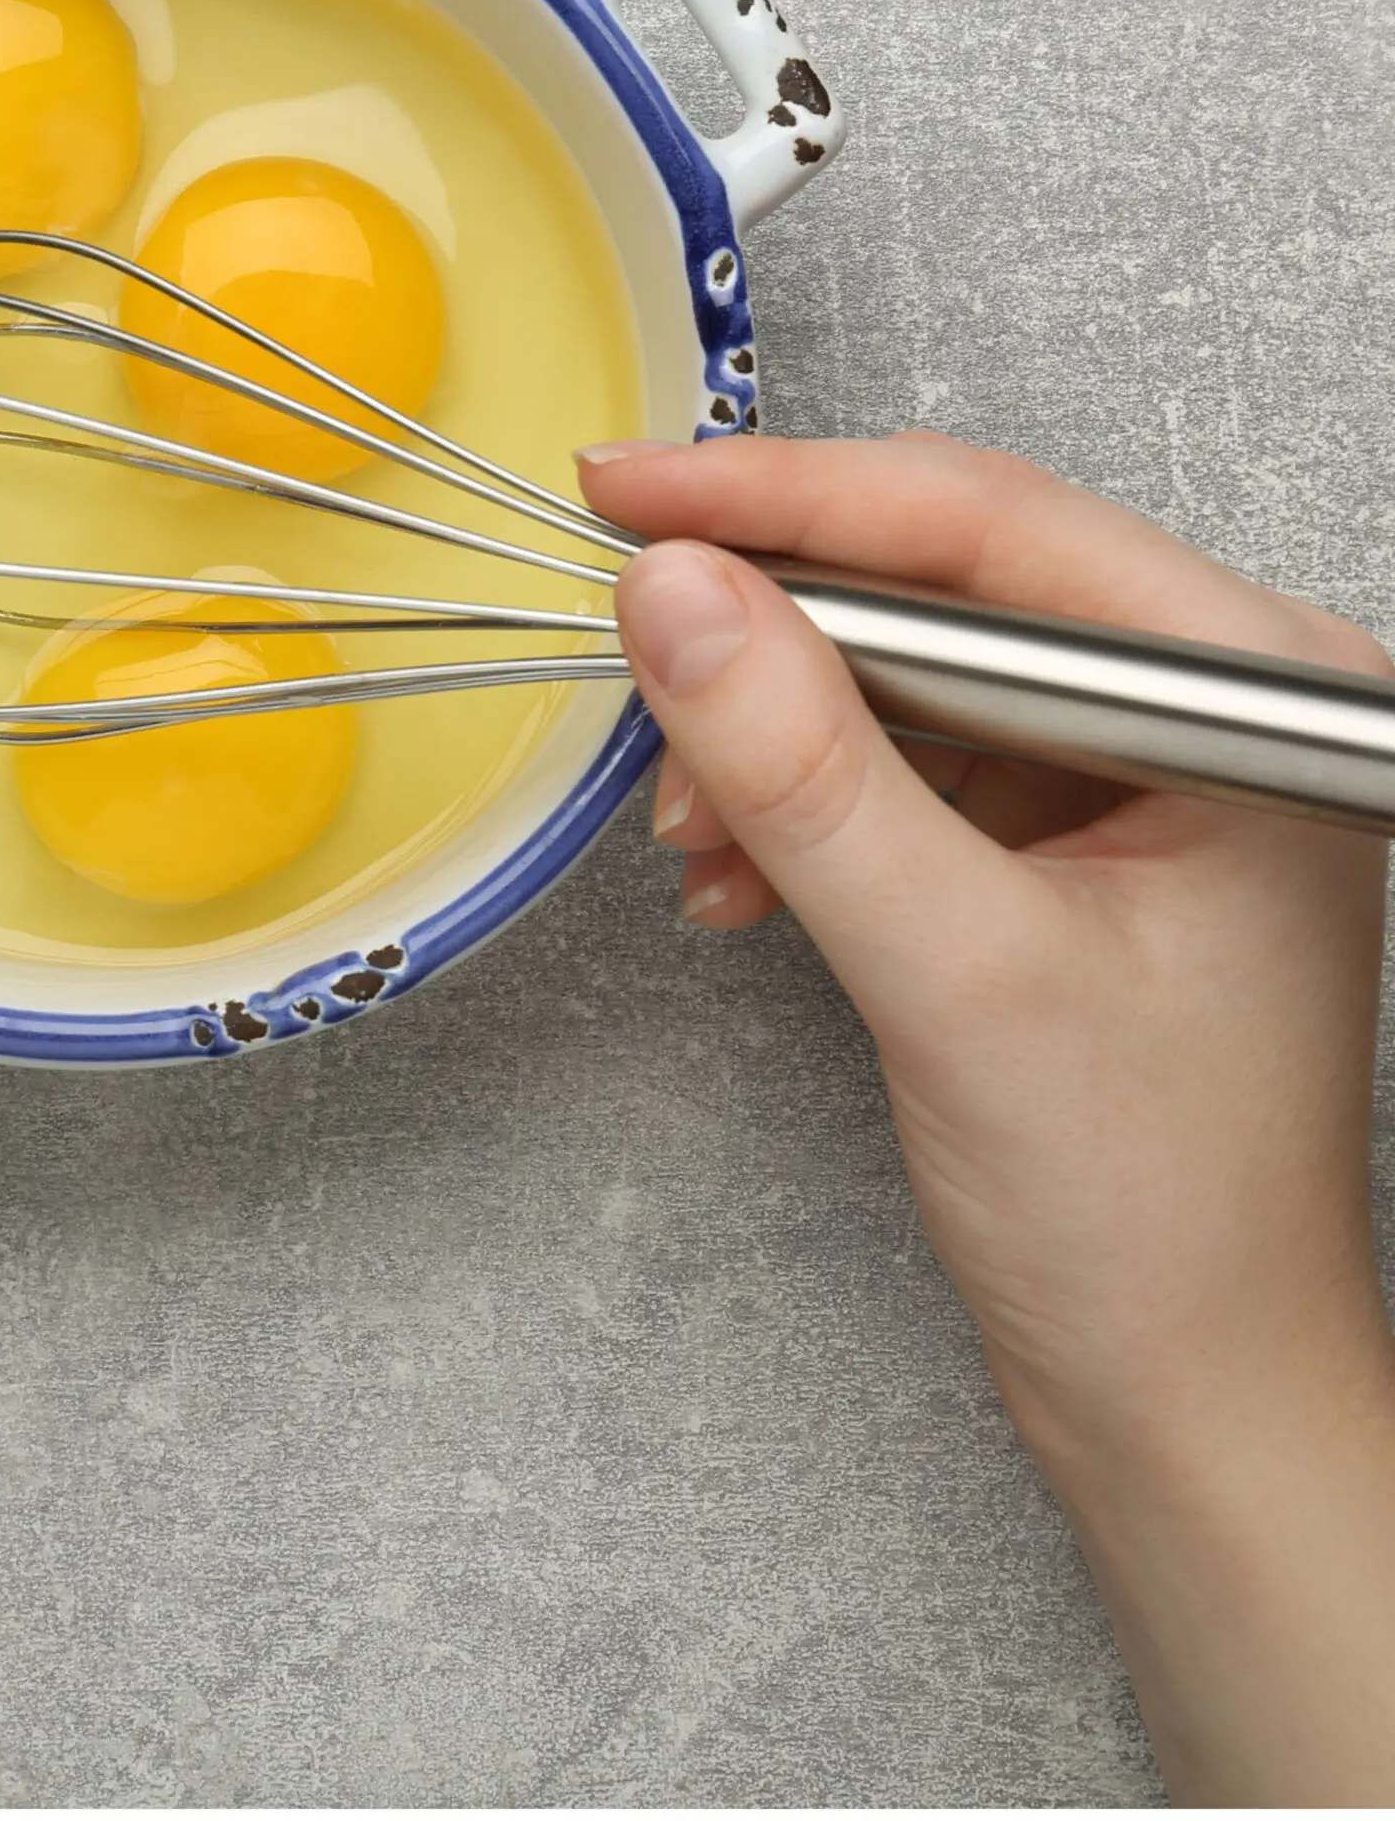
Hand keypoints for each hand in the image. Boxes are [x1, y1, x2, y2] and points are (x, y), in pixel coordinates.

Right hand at [578, 431, 1394, 1801]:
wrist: (1183, 1398)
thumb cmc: (1152, 1223)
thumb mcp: (959, 976)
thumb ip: (809, 774)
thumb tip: (675, 595)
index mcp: (1260, 698)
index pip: (993, 530)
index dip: (790, 499)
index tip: (631, 491)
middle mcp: (1211, 708)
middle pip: (943, 585)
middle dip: (770, 640)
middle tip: (630, 652)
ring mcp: (1140, 772)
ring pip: (903, 671)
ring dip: (771, 738)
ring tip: (697, 836)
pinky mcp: (1074, 832)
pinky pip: (903, 756)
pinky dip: (802, 802)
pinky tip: (742, 872)